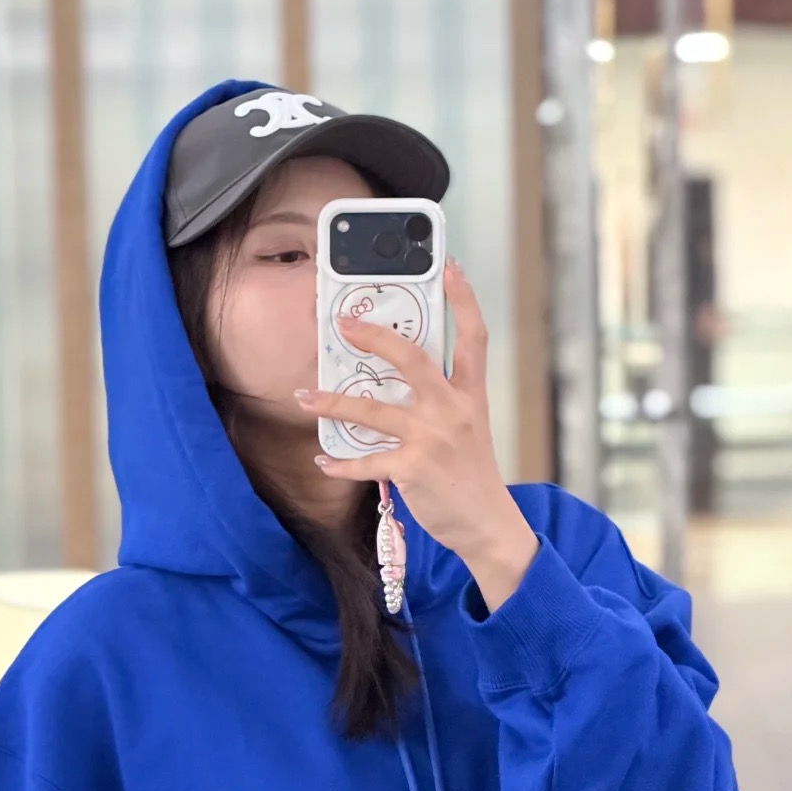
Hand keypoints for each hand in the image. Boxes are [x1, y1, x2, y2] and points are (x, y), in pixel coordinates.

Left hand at [294, 259, 538, 611]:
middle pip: (412, 359)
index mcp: (470, 395)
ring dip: (332, 403)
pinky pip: (366, 462)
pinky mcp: (412, 469)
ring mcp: (431, 439)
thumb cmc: (472, 475)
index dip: (463, 299)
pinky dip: (341, 463)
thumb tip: (398, 384)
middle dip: (375, 337)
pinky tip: (324, 461)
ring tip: (304, 397)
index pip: (473, 336)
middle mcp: (452, 410)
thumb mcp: (469, 429)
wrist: (487, 524)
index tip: (449, 266)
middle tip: (344, 324)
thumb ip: (442, 402)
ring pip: (372, 411)